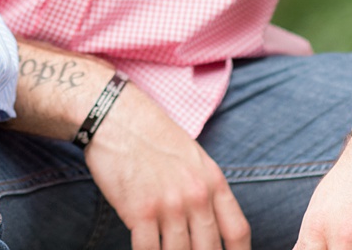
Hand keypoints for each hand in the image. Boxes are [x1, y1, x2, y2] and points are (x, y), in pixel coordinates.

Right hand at [83, 82, 250, 249]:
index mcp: (213, 181)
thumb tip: (207, 225)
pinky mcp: (140, 211)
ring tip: (163, 249)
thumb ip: (205, 190)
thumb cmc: (150, 135)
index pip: (237, 232)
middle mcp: (196, 195)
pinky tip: (143, 248)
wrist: (114, 116)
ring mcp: (169, 205)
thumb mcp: (192, 157)